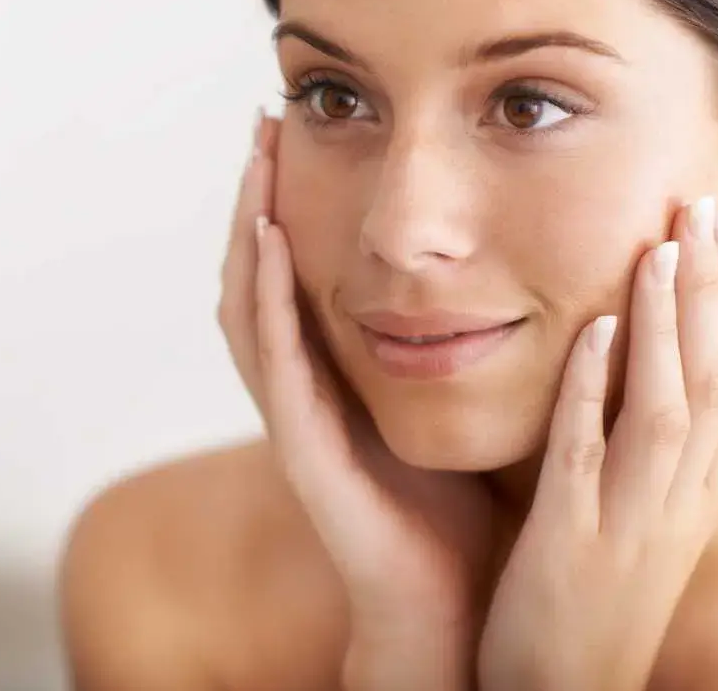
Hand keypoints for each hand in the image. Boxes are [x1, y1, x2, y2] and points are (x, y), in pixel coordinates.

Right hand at [217, 110, 494, 690]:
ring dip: (249, 229)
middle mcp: (295, 385)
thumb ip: (431, 336)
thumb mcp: (436, 395)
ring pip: (248, 305)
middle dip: (254, 197)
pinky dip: (267, 295)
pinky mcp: (301, 445)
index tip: (293, 136)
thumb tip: (469, 265)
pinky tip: (272, 239)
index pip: (285, 273)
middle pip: (252, 275)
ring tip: (260, 161)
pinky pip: (275, 357)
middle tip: (264, 125)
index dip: (280, 204)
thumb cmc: (447, 497)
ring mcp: (291, 414)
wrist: (442, 593)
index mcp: (324, 371)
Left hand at [478, 198, 717, 690]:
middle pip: (711, 379)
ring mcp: (626, 518)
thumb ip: (637, 441)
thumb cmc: (595, 591)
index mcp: (692, 490)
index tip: (711, 230)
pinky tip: (600, 328)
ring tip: (661, 247)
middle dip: (709, 292)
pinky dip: (597, 386)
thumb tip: (633, 358)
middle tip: (702, 208)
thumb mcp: (637, 513)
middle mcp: (676, 500)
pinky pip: (588, 449)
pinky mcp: (571, 541)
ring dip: (668, 324)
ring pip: (664, 406)